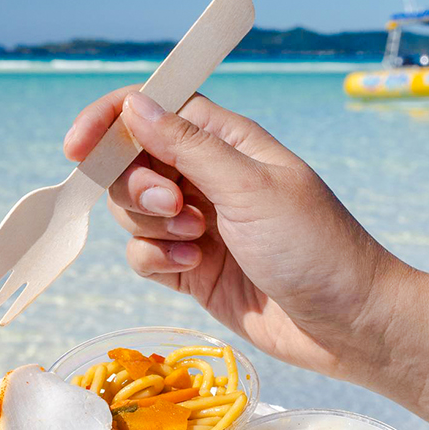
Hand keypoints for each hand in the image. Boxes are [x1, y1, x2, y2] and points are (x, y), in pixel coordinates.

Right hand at [63, 87, 411, 382]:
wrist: (350, 324)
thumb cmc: (317, 248)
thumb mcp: (252, 189)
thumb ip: (188, 148)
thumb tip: (136, 105)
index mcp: (227, 141)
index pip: (153, 108)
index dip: (111, 121)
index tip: (78, 147)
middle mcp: (208, 176)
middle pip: (131, 162)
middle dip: (138, 187)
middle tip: (179, 210)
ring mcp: (198, 224)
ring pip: (131, 211)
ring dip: (151, 227)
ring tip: (198, 242)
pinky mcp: (192, 269)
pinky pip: (144, 254)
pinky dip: (157, 260)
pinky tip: (195, 269)